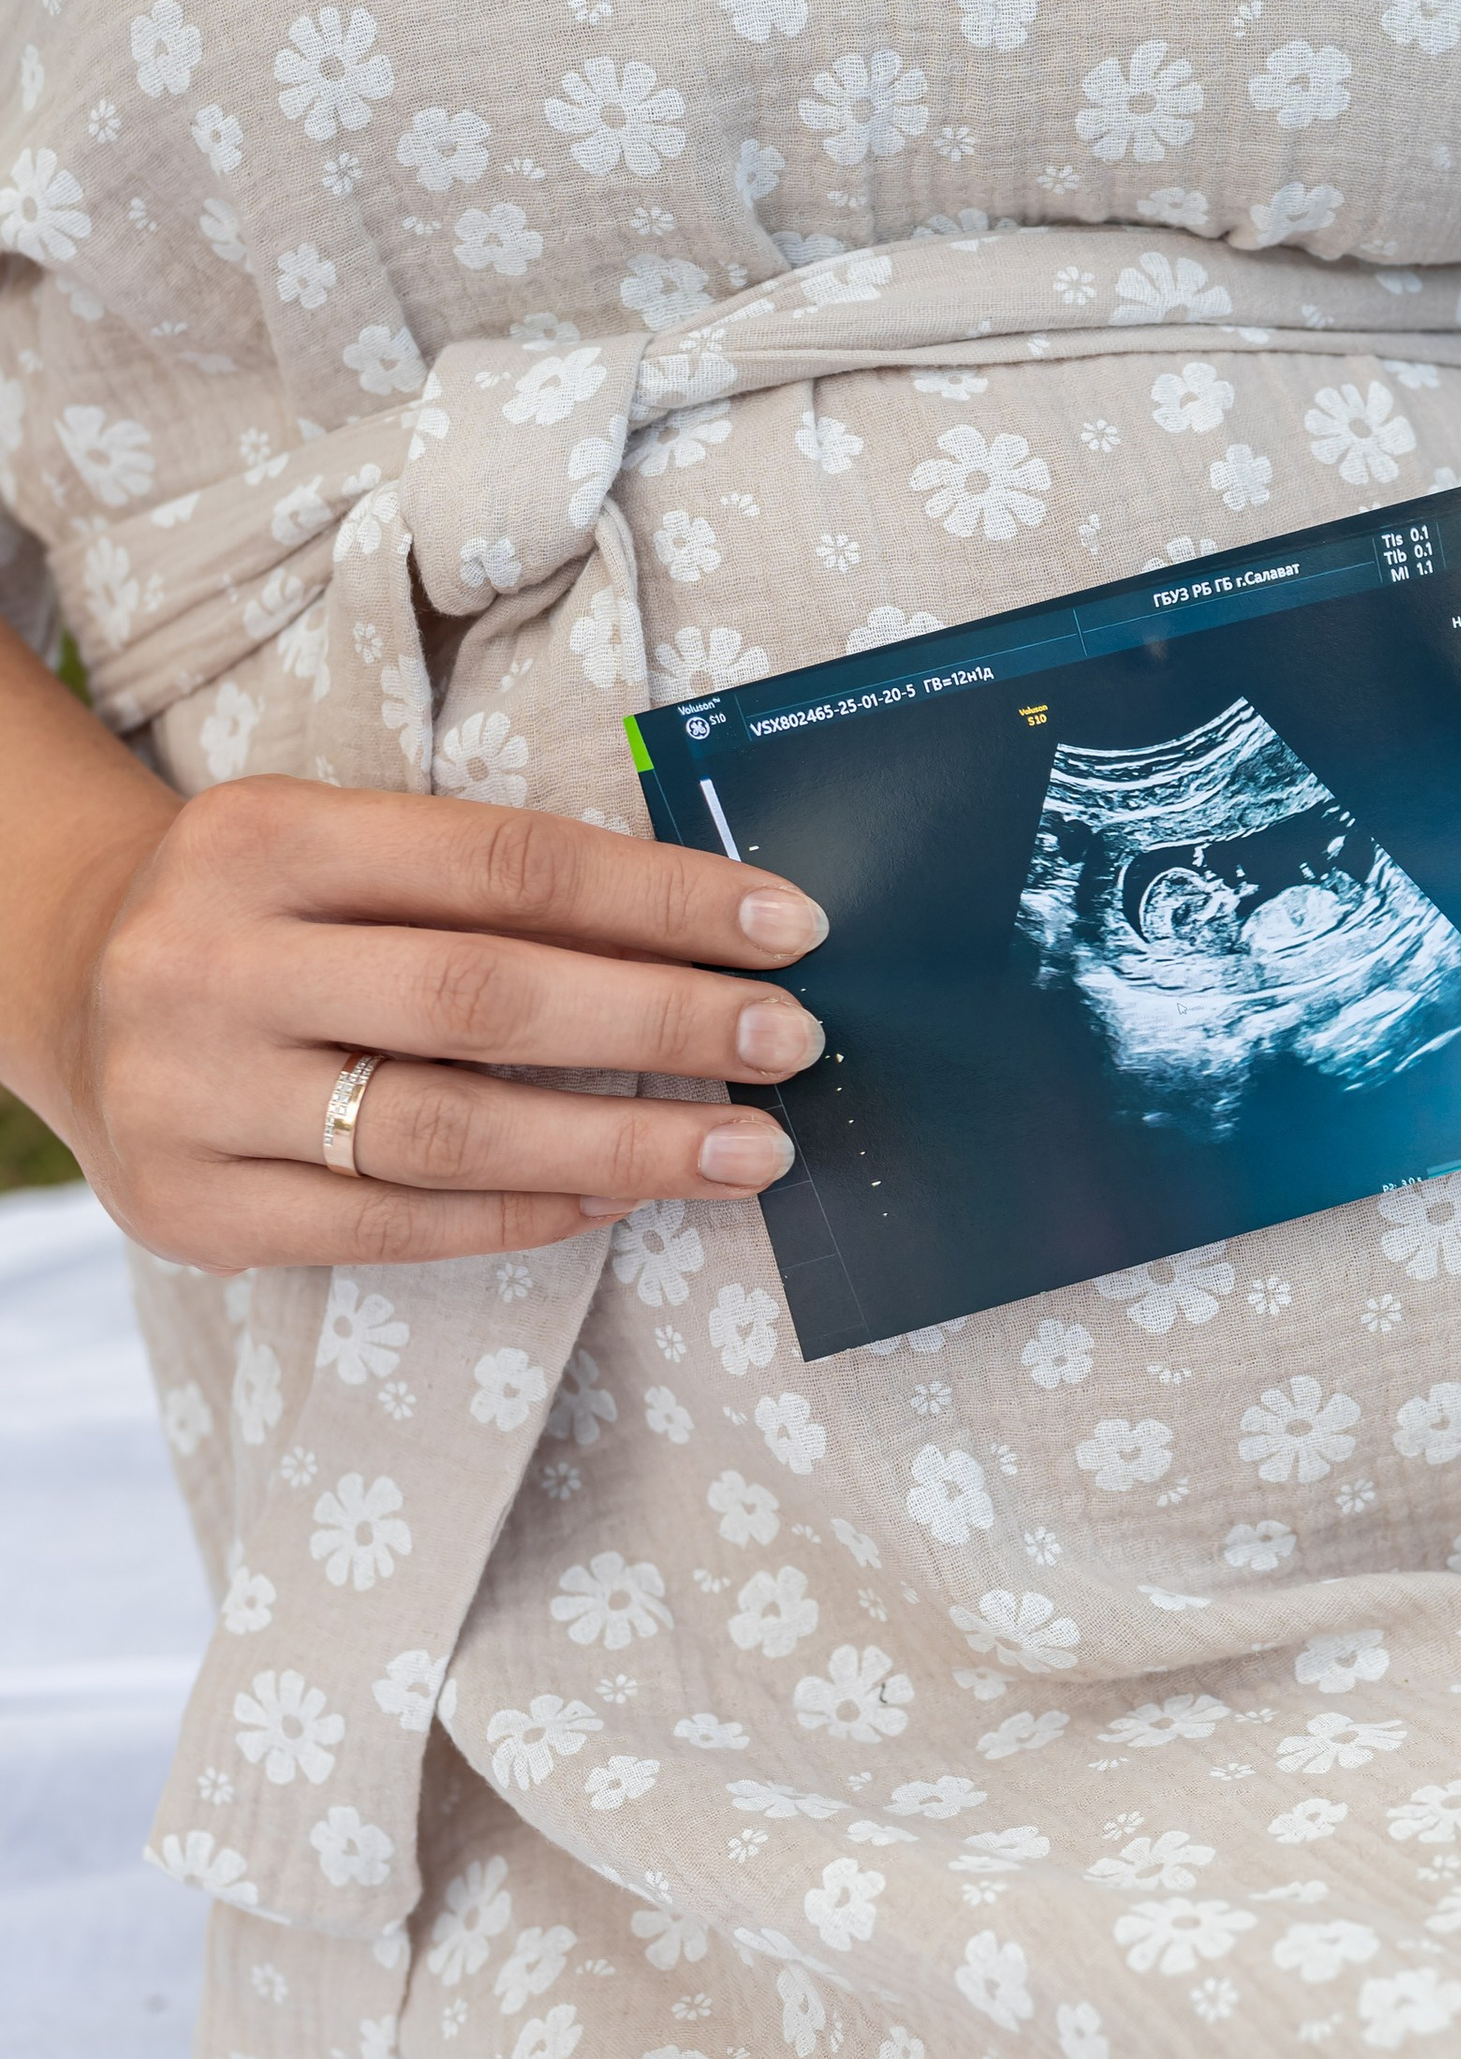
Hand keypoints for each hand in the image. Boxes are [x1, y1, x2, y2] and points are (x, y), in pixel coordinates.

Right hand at [44, 777, 829, 1273]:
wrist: (65, 983)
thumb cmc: (265, 912)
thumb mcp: (344, 849)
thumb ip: (488, 887)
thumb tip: (709, 937)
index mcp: (268, 834)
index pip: (506, 863)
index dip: (661, 897)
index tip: (787, 928)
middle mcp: (215, 959)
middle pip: (484, 997)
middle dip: (664, 1022)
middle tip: (791, 1044)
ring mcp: (195, 1092)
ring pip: (447, 1127)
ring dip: (624, 1140)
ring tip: (748, 1150)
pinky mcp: (191, 1207)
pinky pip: (393, 1224)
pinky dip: (523, 1207)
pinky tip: (620, 1193)